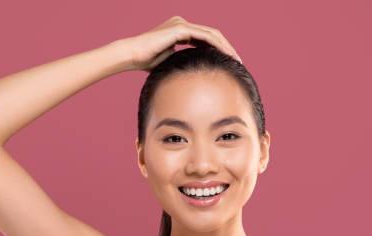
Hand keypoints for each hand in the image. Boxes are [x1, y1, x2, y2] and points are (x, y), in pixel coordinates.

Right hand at [120, 16, 241, 71]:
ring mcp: (182, 24)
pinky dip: (217, 45)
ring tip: (236, 59)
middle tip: (238, 61)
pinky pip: (205, 36)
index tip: (228, 62)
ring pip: (211, 34)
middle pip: (211, 35)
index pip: (205, 39)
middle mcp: (182, 24)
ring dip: (226, 46)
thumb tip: (194, 74)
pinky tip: (226, 55)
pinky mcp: (180, 28)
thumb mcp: (170, 62)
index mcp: (180, 31)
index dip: (218, 49)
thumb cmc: (147, 62)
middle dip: (226, 48)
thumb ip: (183, 62)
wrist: (132, 55)